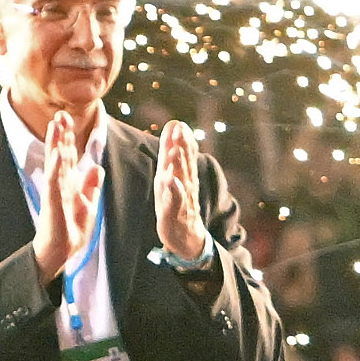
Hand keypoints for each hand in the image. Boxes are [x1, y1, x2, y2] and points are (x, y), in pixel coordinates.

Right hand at [28, 109, 102, 283]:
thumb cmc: (72, 231)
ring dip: (55, 144)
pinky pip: (55, 182)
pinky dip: (56, 167)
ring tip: (55, 125)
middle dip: (60, 135)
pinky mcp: (53, 202)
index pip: (68, 156)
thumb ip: (91, 186)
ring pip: (56, 162)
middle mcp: (60, 184)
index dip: (68, 139)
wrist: (62, 252)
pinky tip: (57, 154)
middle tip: (60, 114)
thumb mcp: (88, 205)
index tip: (69, 120)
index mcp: (69, 184)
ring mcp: (55, 192)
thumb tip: (96, 167)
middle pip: (60, 154)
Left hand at [153, 122, 212, 264]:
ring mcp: (181, 199)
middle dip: (182, 146)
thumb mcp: (172, 173)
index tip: (179, 124)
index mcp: (182, 174)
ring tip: (176, 151)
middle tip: (180, 130)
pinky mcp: (175, 213)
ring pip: (181, 179)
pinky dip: (174, 191)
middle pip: (184, 163)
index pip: (183, 154)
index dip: (181, 139)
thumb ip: (172, 149)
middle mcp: (184, 184)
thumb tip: (175, 123)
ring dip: (179, 165)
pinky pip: (175, 201)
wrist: (187, 236)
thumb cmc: (177, 202)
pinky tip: (172, 181)